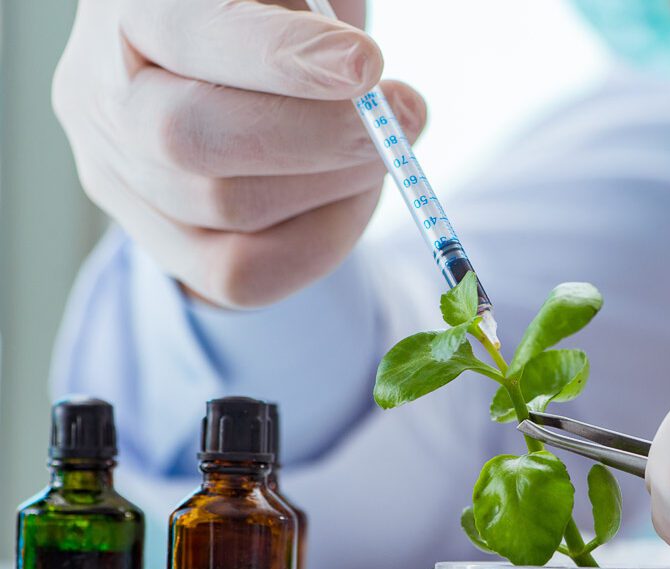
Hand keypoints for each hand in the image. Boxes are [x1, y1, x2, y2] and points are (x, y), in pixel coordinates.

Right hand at [53, 0, 426, 307]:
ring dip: (336, 184)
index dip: (279, 56)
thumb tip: (358, 73)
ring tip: (381, 148)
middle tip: (403, 115)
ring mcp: (119, 176)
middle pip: (191, 139)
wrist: (246, 77)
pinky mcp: (159, 242)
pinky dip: (322, 241)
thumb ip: (316, 20)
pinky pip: (241, 276)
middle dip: (320, 136)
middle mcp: (100, 95)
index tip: (367, 65)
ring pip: (229, 210)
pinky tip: (353, 197)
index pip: (187, 33)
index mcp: (128, 6)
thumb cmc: (285, 17)